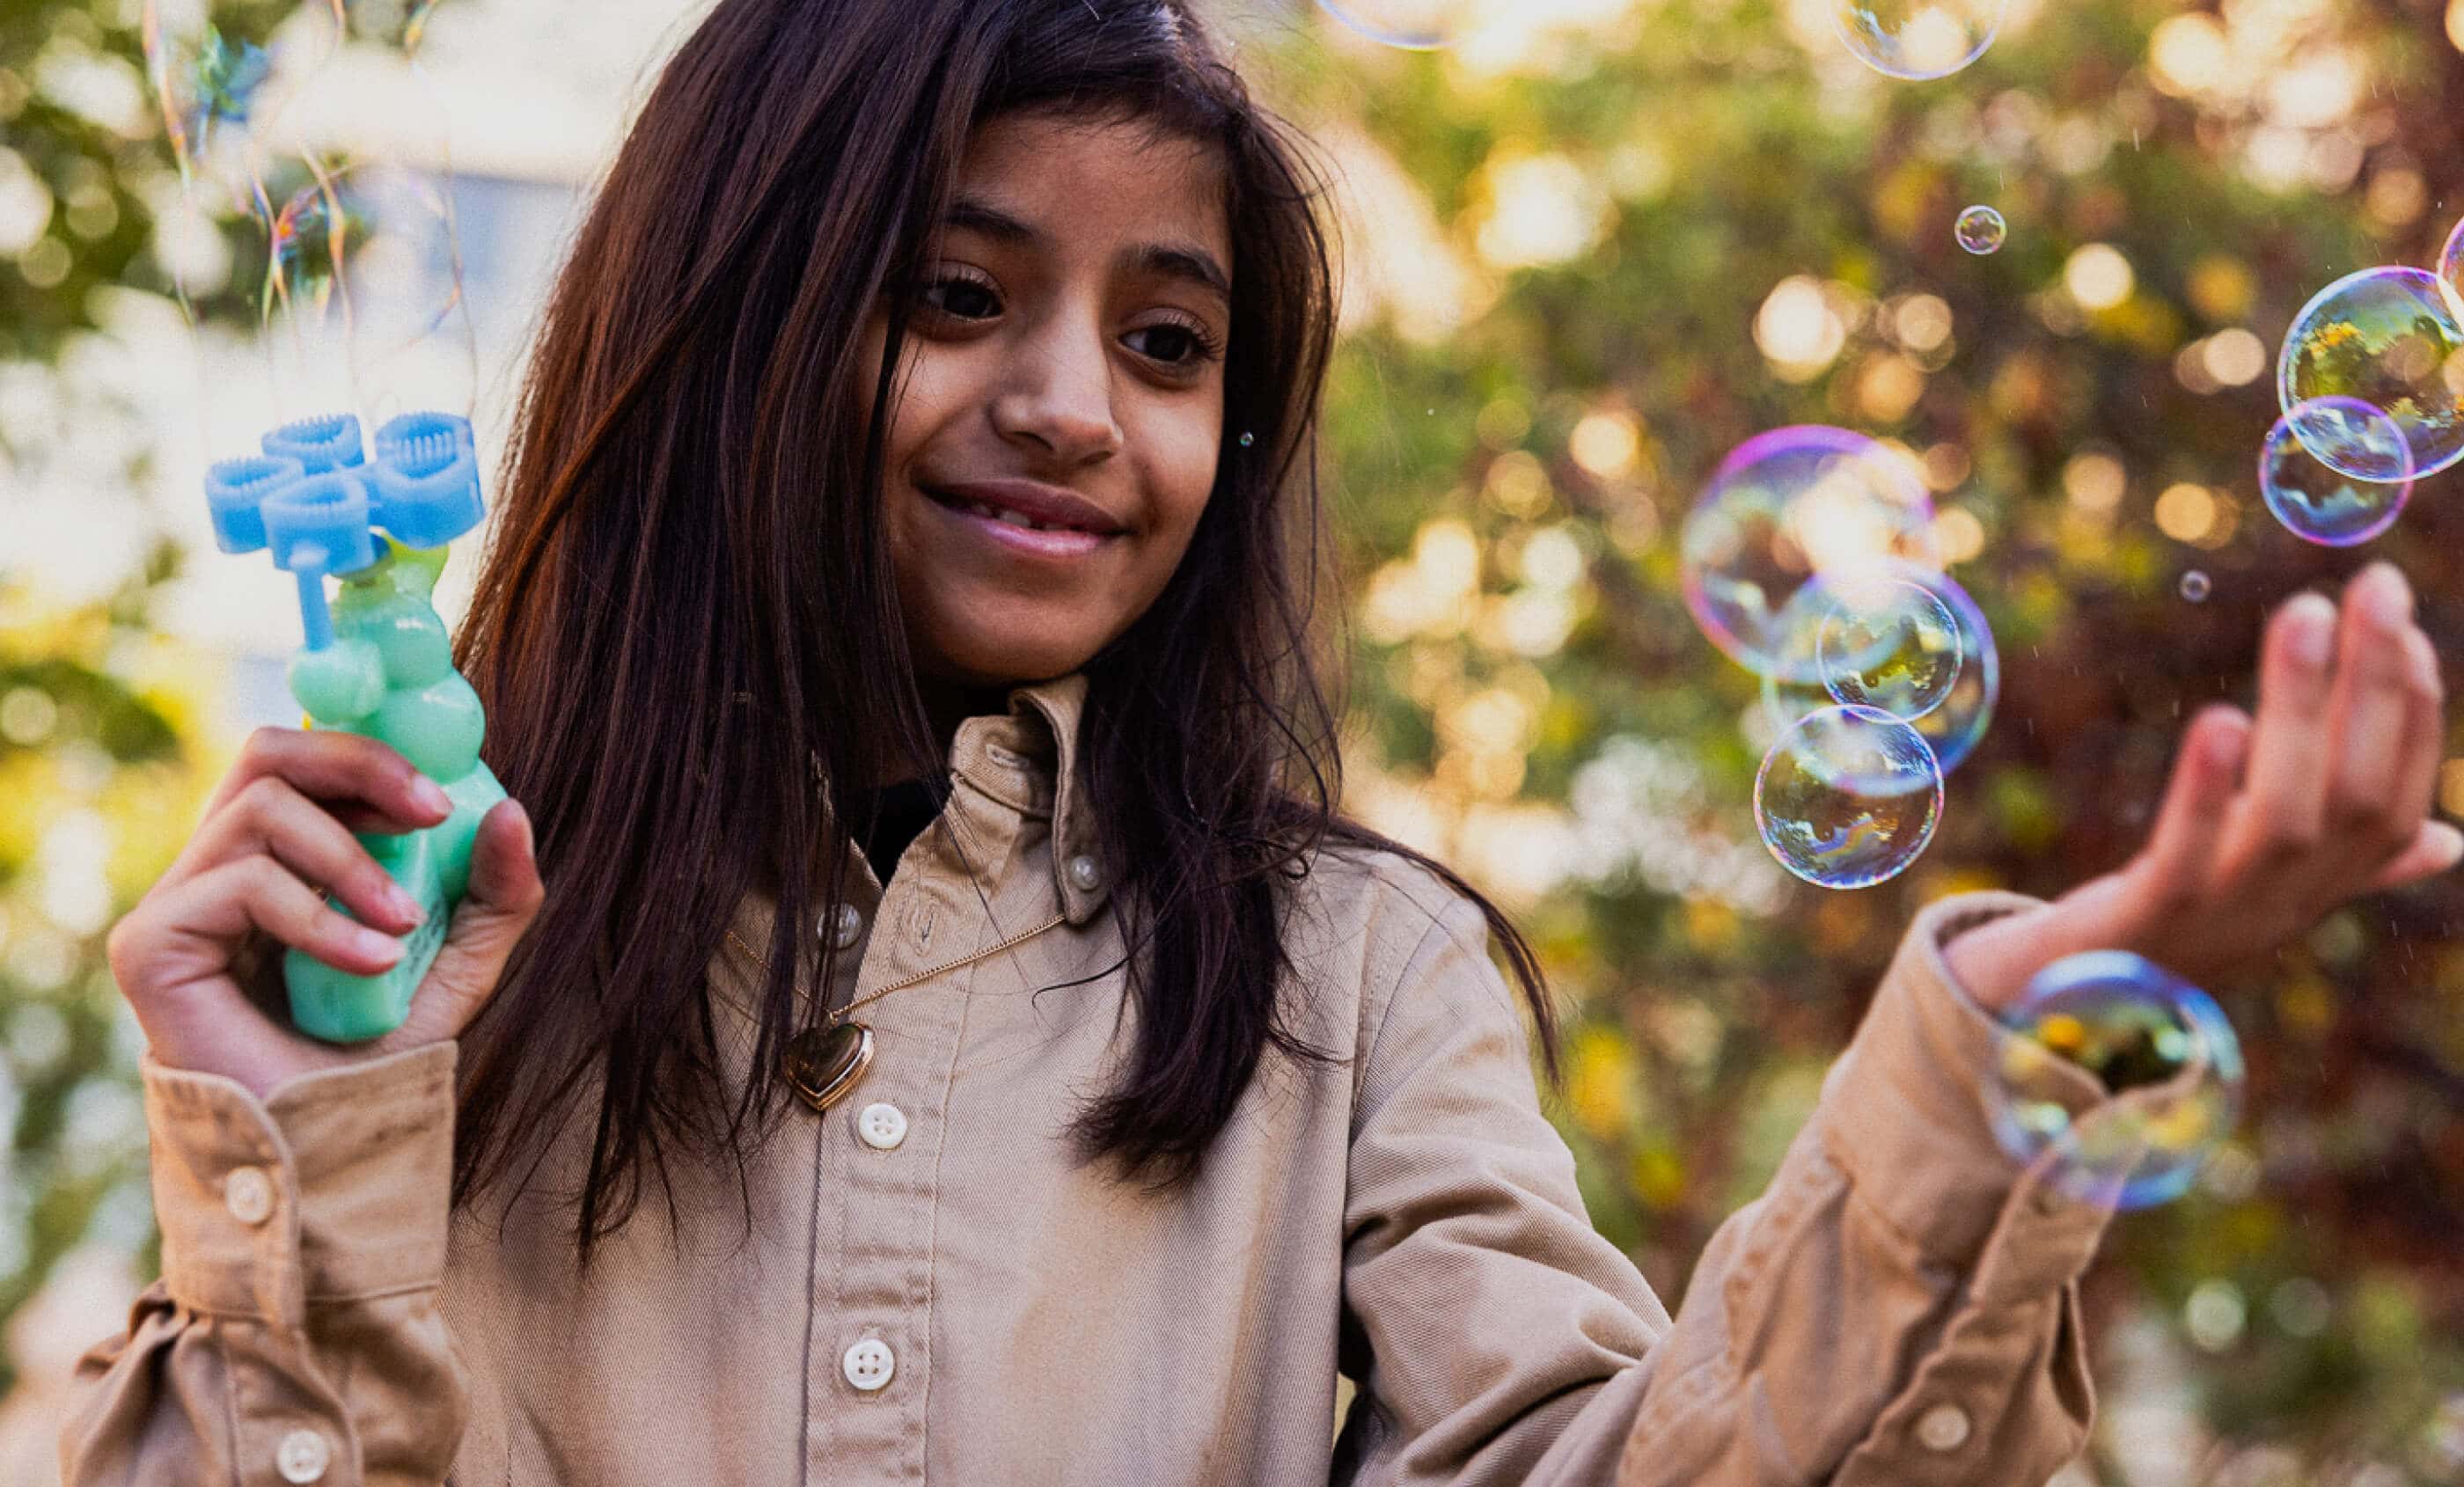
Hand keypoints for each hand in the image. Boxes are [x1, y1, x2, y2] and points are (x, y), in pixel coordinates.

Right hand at [105, 726, 544, 1102]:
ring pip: (262, 809)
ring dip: (353, 860)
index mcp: (278, 858)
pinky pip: (243, 882)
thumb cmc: (376, 1054)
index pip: (303, 758)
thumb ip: (493, 892)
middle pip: (267, 751)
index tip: (442, 798)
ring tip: (402, 926)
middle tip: (430, 813)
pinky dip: (322, 917)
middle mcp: (218, 869)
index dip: (368, 752)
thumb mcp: (460, 962)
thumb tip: (510, 810)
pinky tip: (371, 965)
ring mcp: (177, 903)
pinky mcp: (150, 944)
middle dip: (360, 766)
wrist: (326, 1146)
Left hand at [1948, 562, 2458, 1012]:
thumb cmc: (2173, 940)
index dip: (2409, 711)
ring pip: (2290, 816)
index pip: (2396, 793)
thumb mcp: (2267, 892)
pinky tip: (2222, 721)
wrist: (2063, 1020)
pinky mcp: (2149, 924)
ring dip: (2303, 712)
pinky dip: (2209, 790)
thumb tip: (2448, 840)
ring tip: (2303, 615)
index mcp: (2322, 886)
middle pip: (2360, 793)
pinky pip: (2190, 856)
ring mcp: (2224, 917)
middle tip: (2371, 585)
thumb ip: (2352, 864)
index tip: (2401, 623)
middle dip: (2373, 686)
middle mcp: (2289, 904)